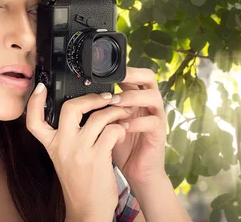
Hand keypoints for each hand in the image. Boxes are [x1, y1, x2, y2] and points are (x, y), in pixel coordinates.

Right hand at [26, 83, 132, 220]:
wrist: (88, 210)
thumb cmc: (80, 184)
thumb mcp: (64, 159)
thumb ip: (67, 138)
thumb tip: (81, 112)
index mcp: (52, 146)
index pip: (33, 120)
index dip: (35, 102)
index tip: (40, 87)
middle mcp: (63, 146)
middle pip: (70, 108)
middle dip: (91, 97)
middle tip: (105, 97)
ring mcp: (80, 151)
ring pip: (98, 117)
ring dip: (114, 111)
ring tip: (121, 113)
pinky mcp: (98, 158)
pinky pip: (112, 130)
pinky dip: (120, 128)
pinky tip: (122, 132)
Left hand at [110, 67, 167, 185]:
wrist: (137, 172)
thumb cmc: (120, 146)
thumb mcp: (106, 123)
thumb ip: (100, 108)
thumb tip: (81, 97)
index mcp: (135, 98)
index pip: (133, 74)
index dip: (121, 69)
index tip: (104, 71)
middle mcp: (148, 103)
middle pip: (148, 77)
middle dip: (132, 74)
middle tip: (116, 79)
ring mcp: (156, 116)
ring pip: (152, 96)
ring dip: (132, 97)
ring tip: (115, 103)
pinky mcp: (159, 133)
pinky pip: (153, 122)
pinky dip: (137, 122)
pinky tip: (124, 127)